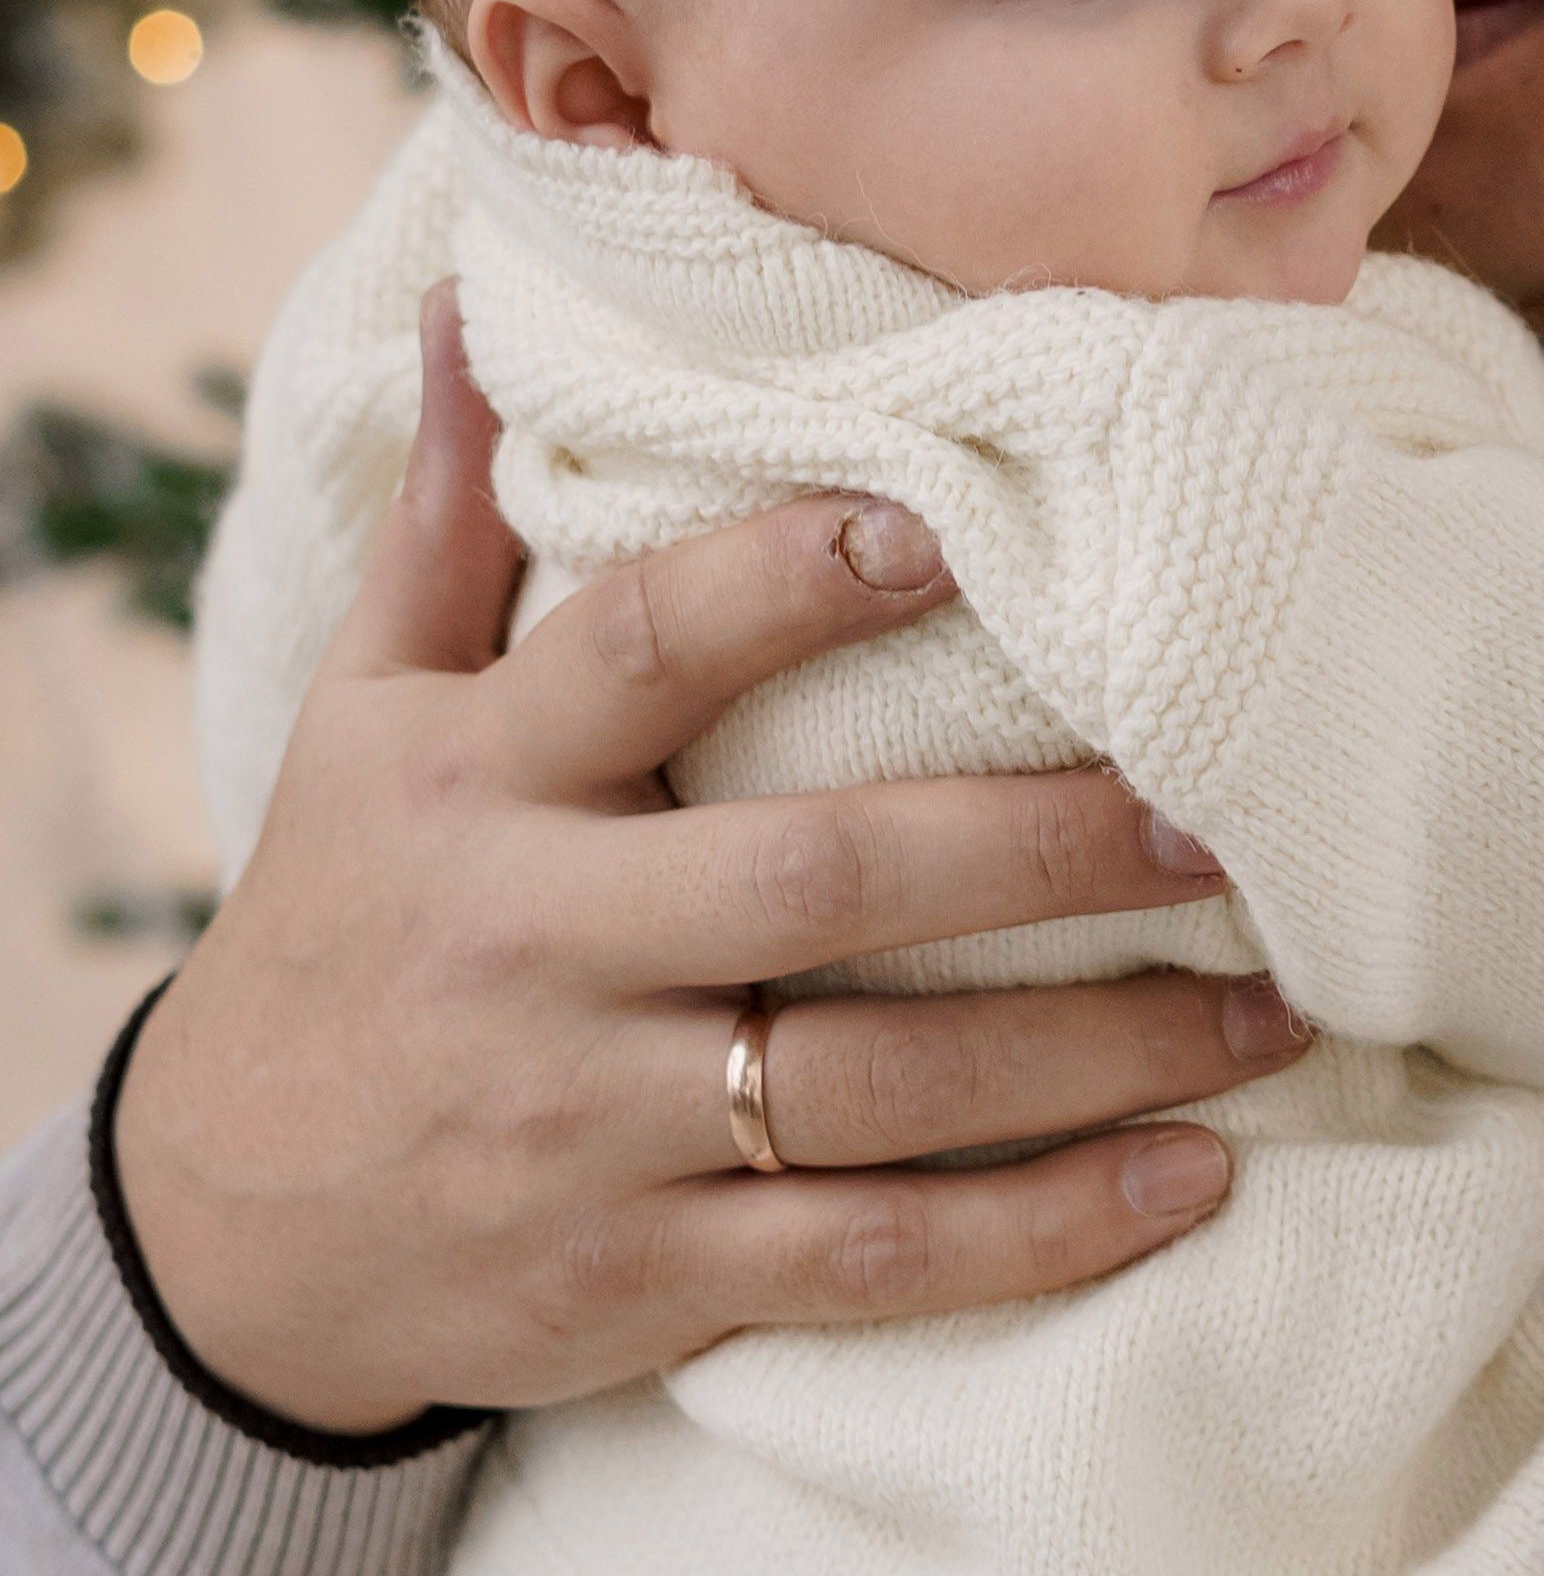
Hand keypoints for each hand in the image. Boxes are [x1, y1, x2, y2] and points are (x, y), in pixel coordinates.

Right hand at [118, 287, 1309, 1438]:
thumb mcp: (360, 720)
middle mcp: (541, 945)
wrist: (232, 1235)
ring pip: (881, 1085)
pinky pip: (872, 1259)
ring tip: (1279, 1003)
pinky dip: (1041, 1233)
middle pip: (819, 877)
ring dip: (1099, 1049)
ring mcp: (599, 1124)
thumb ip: (449, 524)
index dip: (791, 580)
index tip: (955, 524)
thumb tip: (472, 299)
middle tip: (1227, 813)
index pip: (639, 652)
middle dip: (1042, 845)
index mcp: (475, 784)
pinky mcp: (650, 1276)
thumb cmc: (343, 929)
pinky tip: (1190, 1183)